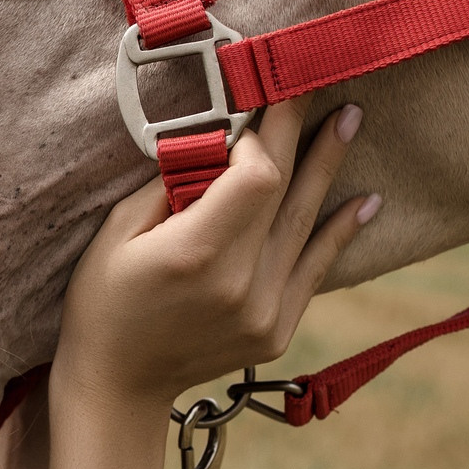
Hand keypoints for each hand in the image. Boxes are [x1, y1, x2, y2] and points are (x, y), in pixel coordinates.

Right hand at [54, 98, 376, 408]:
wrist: (118, 387)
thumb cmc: (102, 302)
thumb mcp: (115, 233)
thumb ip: (170, 184)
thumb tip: (217, 138)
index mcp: (196, 255)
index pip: (256, 176)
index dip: (259, 137)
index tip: (248, 112)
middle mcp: (241, 285)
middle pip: (285, 190)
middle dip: (298, 130)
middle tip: (315, 82)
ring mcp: (265, 312)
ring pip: (307, 224)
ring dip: (329, 167)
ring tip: (351, 119)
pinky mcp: (277, 330)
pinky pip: (315, 269)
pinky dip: (339, 232)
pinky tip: (365, 201)